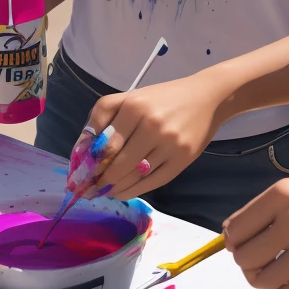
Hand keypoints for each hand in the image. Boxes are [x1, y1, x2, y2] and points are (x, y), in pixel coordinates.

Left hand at [79, 73, 227, 201]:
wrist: (207, 98)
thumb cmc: (162, 98)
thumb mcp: (131, 97)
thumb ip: (103, 117)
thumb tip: (81, 150)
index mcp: (135, 106)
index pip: (105, 145)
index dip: (90, 165)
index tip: (81, 176)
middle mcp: (152, 125)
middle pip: (117, 165)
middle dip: (99, 181)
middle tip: (90, 189)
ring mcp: (169, 145)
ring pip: (133, 177)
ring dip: (114, 189)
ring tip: (105, 191)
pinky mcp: (182, 160)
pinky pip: (152, 183)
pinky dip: (133, 191)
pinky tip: (122, 191)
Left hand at [222, 178, 288, 288]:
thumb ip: (272, 213)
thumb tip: (230, 241)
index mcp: (286, 193)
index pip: (234, 230)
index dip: (238, 246)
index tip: (252, 250)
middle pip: (245, 260)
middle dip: (253, 269)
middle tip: (272, 267)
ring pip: (266, 284)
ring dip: (277, 286)